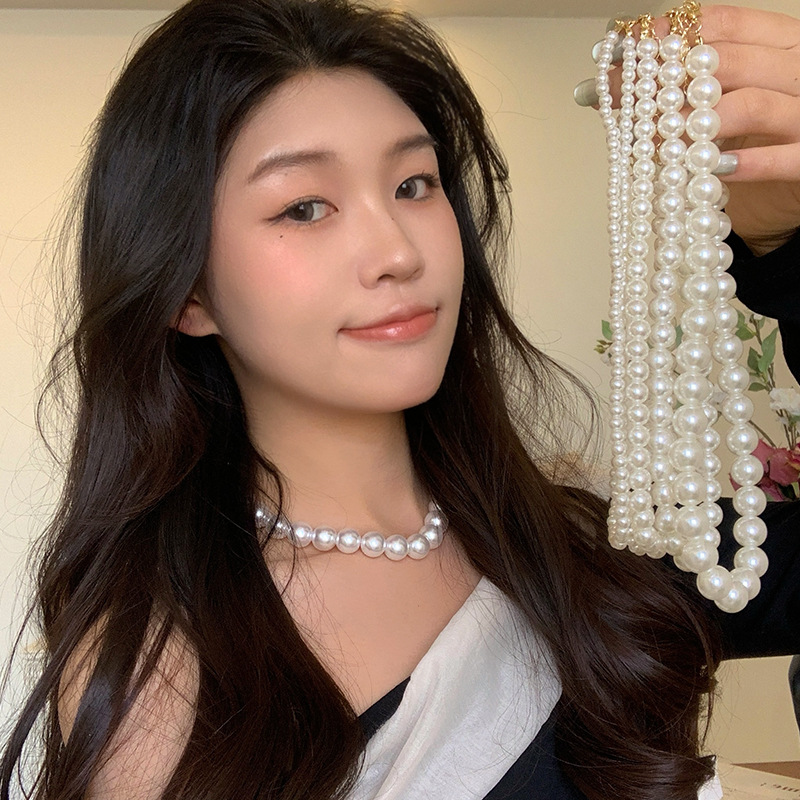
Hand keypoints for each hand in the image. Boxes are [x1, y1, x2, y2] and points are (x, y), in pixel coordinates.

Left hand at [576, 5, 799, 255]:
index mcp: (780, 45)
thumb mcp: (714, 112)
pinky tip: (713, 169)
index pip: (727, 25)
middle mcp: (798, 71)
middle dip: (671, 81)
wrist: (787, 195)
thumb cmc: (752, 146)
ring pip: (751, 105)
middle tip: (626, 101)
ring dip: (696, 123)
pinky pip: (782, 158)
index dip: (672, 36)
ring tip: (658, 142)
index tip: (627, 50)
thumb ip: (673, 94)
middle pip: (732, 62)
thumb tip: (601, 86)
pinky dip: (744, 164)